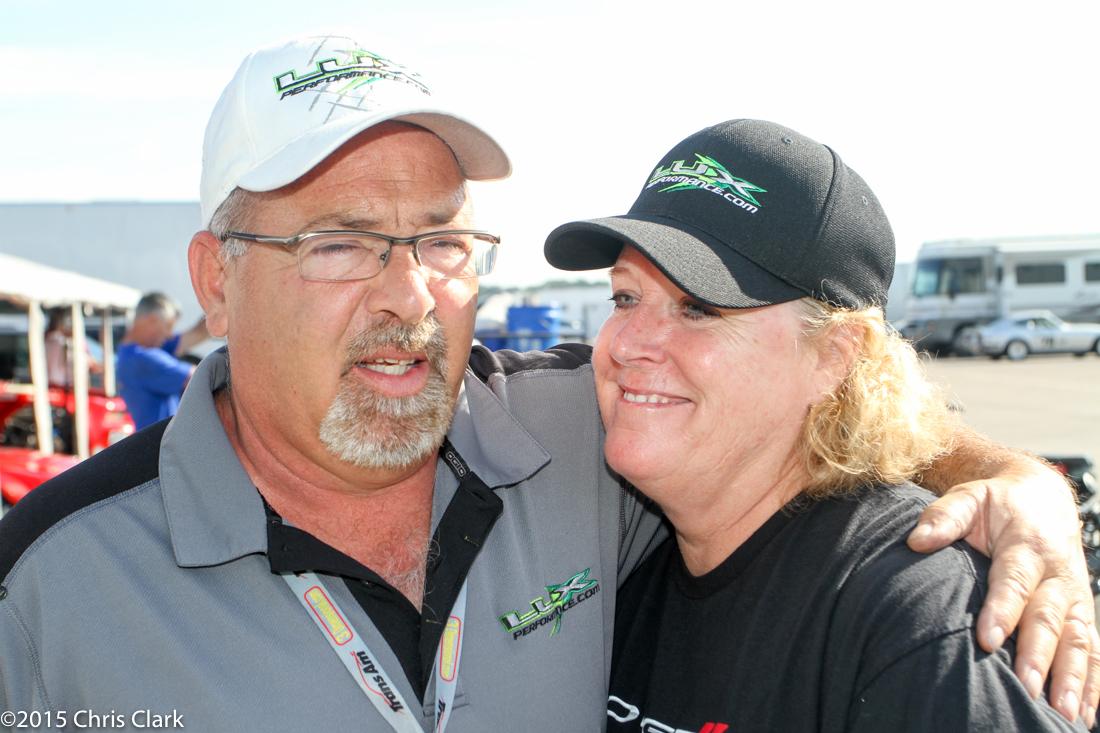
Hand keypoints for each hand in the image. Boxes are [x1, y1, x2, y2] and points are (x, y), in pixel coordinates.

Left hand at [907, 468, 1097, 725]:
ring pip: (1078, 639)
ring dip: (1073, 676)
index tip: (987, 640)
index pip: (1013, 581)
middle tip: (1025, 687)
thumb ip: (944, 516)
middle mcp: (1057, 574)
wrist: (1042, 498)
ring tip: (1063, 712)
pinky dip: (1094, 681)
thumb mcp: (969, 497)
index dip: (1003, 610)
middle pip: (1049, 618)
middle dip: (1039, 654)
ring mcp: (1074, 596)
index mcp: (1027, 545)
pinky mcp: (1082, 612)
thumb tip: (916, 539)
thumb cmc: (996, 504)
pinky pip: (1093, 649)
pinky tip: (1085, 713)